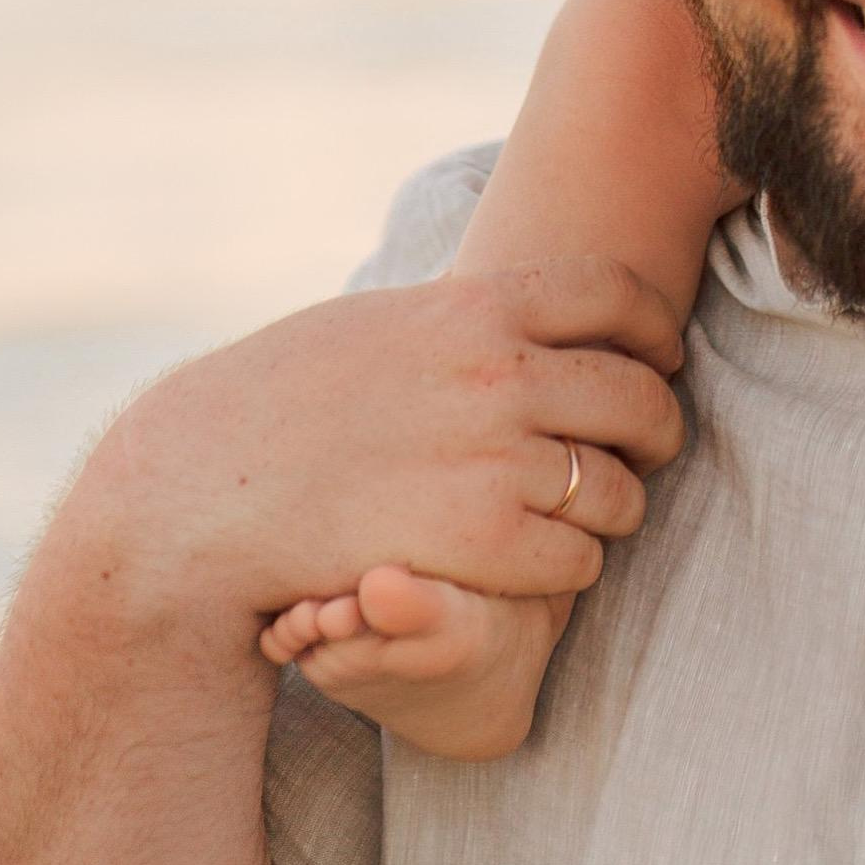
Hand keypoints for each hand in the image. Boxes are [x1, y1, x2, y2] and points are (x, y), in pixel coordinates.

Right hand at [65, 254, 687, 647]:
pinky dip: (571, 568)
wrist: (202, 488)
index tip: (661, 357)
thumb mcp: (382, 323)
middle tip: (648, 450)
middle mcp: (499, 374)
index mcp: (477, 305)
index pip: (618, 295)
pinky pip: (576, 562)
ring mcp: (492, 459)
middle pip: (639, 398)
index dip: (657, 330)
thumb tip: (526, 304)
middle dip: (658, 428)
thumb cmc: (281, 399)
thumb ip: (463, 316)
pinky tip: (542, 564)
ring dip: (615, 508)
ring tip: (591, 514)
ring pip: (618, 492)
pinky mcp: (477, 544)